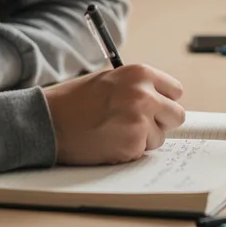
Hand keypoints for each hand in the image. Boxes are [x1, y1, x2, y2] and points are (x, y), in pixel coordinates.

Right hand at [42, 64, 186, 164]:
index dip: (163, 101)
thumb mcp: (110, 80)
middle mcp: (145, 95)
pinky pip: (142, 151)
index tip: (155, 107)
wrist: (48, 121)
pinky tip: (108, 141)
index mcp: (140, 74)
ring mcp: (141, 121)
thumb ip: (137, 88)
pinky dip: (128, 150)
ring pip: (160, 137)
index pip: (175, 91)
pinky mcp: (133, 145)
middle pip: (177, 115)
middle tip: (137, 124)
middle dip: (160, 122)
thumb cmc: (74, 101)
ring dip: (142, 138)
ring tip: (114, 131)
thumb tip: (161, 102)